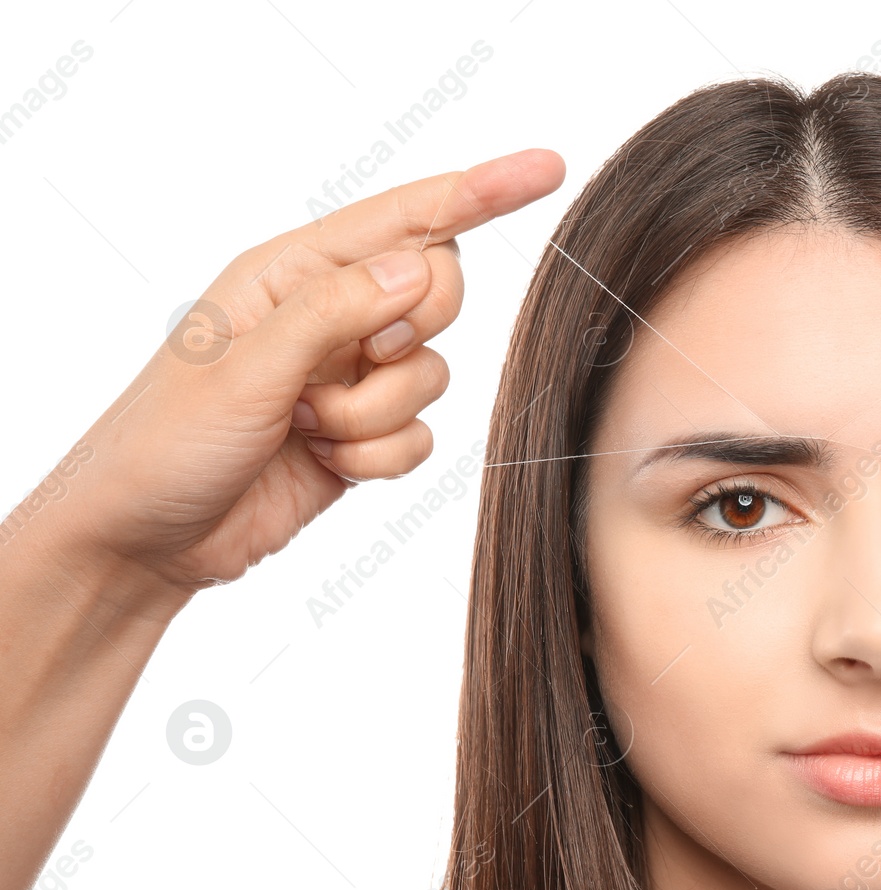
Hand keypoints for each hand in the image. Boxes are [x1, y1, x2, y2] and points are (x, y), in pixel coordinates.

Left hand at [51, 148, 564, 594]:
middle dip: (407, 338)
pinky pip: (422, 434)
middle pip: (438, 292)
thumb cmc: (166, 443)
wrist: (145, 540)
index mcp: (291, 272)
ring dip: (377, 415)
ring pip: (432, 374)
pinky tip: (327, 466)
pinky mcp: (364, 435)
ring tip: (308, 431)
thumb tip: (422, 267)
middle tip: (344, 368)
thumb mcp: (244, 368)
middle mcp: (329, 315)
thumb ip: (336, 310)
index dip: (480, 189)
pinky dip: (382, 457)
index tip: (546, 168)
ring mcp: (350, 377)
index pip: (405, 217)